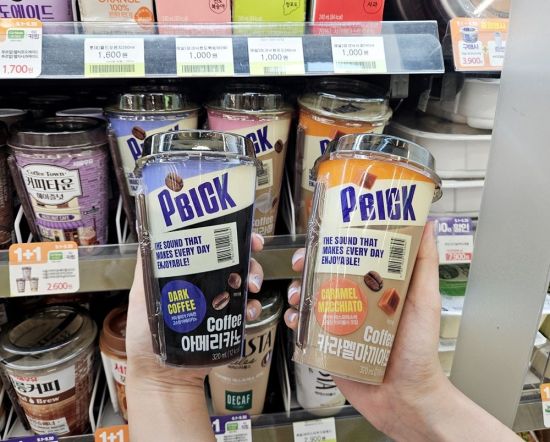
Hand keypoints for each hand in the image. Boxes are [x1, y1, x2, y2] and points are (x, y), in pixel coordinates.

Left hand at [126, 232, 264, 387]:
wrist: (162, 378)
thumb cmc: (145, 338)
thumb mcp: (141, 295)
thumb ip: (148, 267)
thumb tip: (150, 233)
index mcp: (186, 274)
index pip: (209, 246)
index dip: (226, 234)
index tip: (239, 230)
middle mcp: (205, 285)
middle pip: (232, 261)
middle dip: (247, 255)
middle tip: (253, 257)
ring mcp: (218, 305)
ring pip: (244, 282)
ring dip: (254, 277)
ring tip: (251, 286)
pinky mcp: (229, 325)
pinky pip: (248, 310)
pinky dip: (254, 307)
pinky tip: (250, 311)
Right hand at [285, 223, 445, 434]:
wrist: (406, 398)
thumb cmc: (420, 350)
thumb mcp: (425, 301)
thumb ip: (424, 264)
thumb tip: (428, 223)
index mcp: (374, 287)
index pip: (350, 256)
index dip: (332, 243)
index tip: (322, 235)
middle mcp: (354, 302)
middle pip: (323, 275)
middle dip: (307, 265)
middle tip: (300, 264)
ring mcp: (339, 324)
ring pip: (309, 299)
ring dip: (297, 291)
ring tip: (297, 295)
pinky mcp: (327, 346)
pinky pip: (305, 329)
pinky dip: (295, 321)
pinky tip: (295, 319)